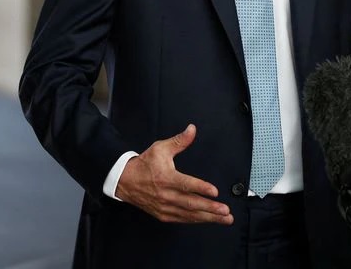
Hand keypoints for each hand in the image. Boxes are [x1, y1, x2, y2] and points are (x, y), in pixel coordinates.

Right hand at [115, 124, 233, 224]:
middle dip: (211, 208)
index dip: (201, 188)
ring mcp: (164, 207)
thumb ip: (179, 140)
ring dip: (208, 217)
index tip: (215, 192)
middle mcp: (166, 195)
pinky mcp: (163, 214)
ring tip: (224, 218)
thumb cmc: (144, 164)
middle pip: (191, 204)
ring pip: (189, 214)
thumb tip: (192, 129)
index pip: (186, 185)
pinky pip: (182, 219)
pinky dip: (196, 220)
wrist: (124, 181)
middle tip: (226, 211)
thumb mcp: (160, 148)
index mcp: (166, 178)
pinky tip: (209, 220)